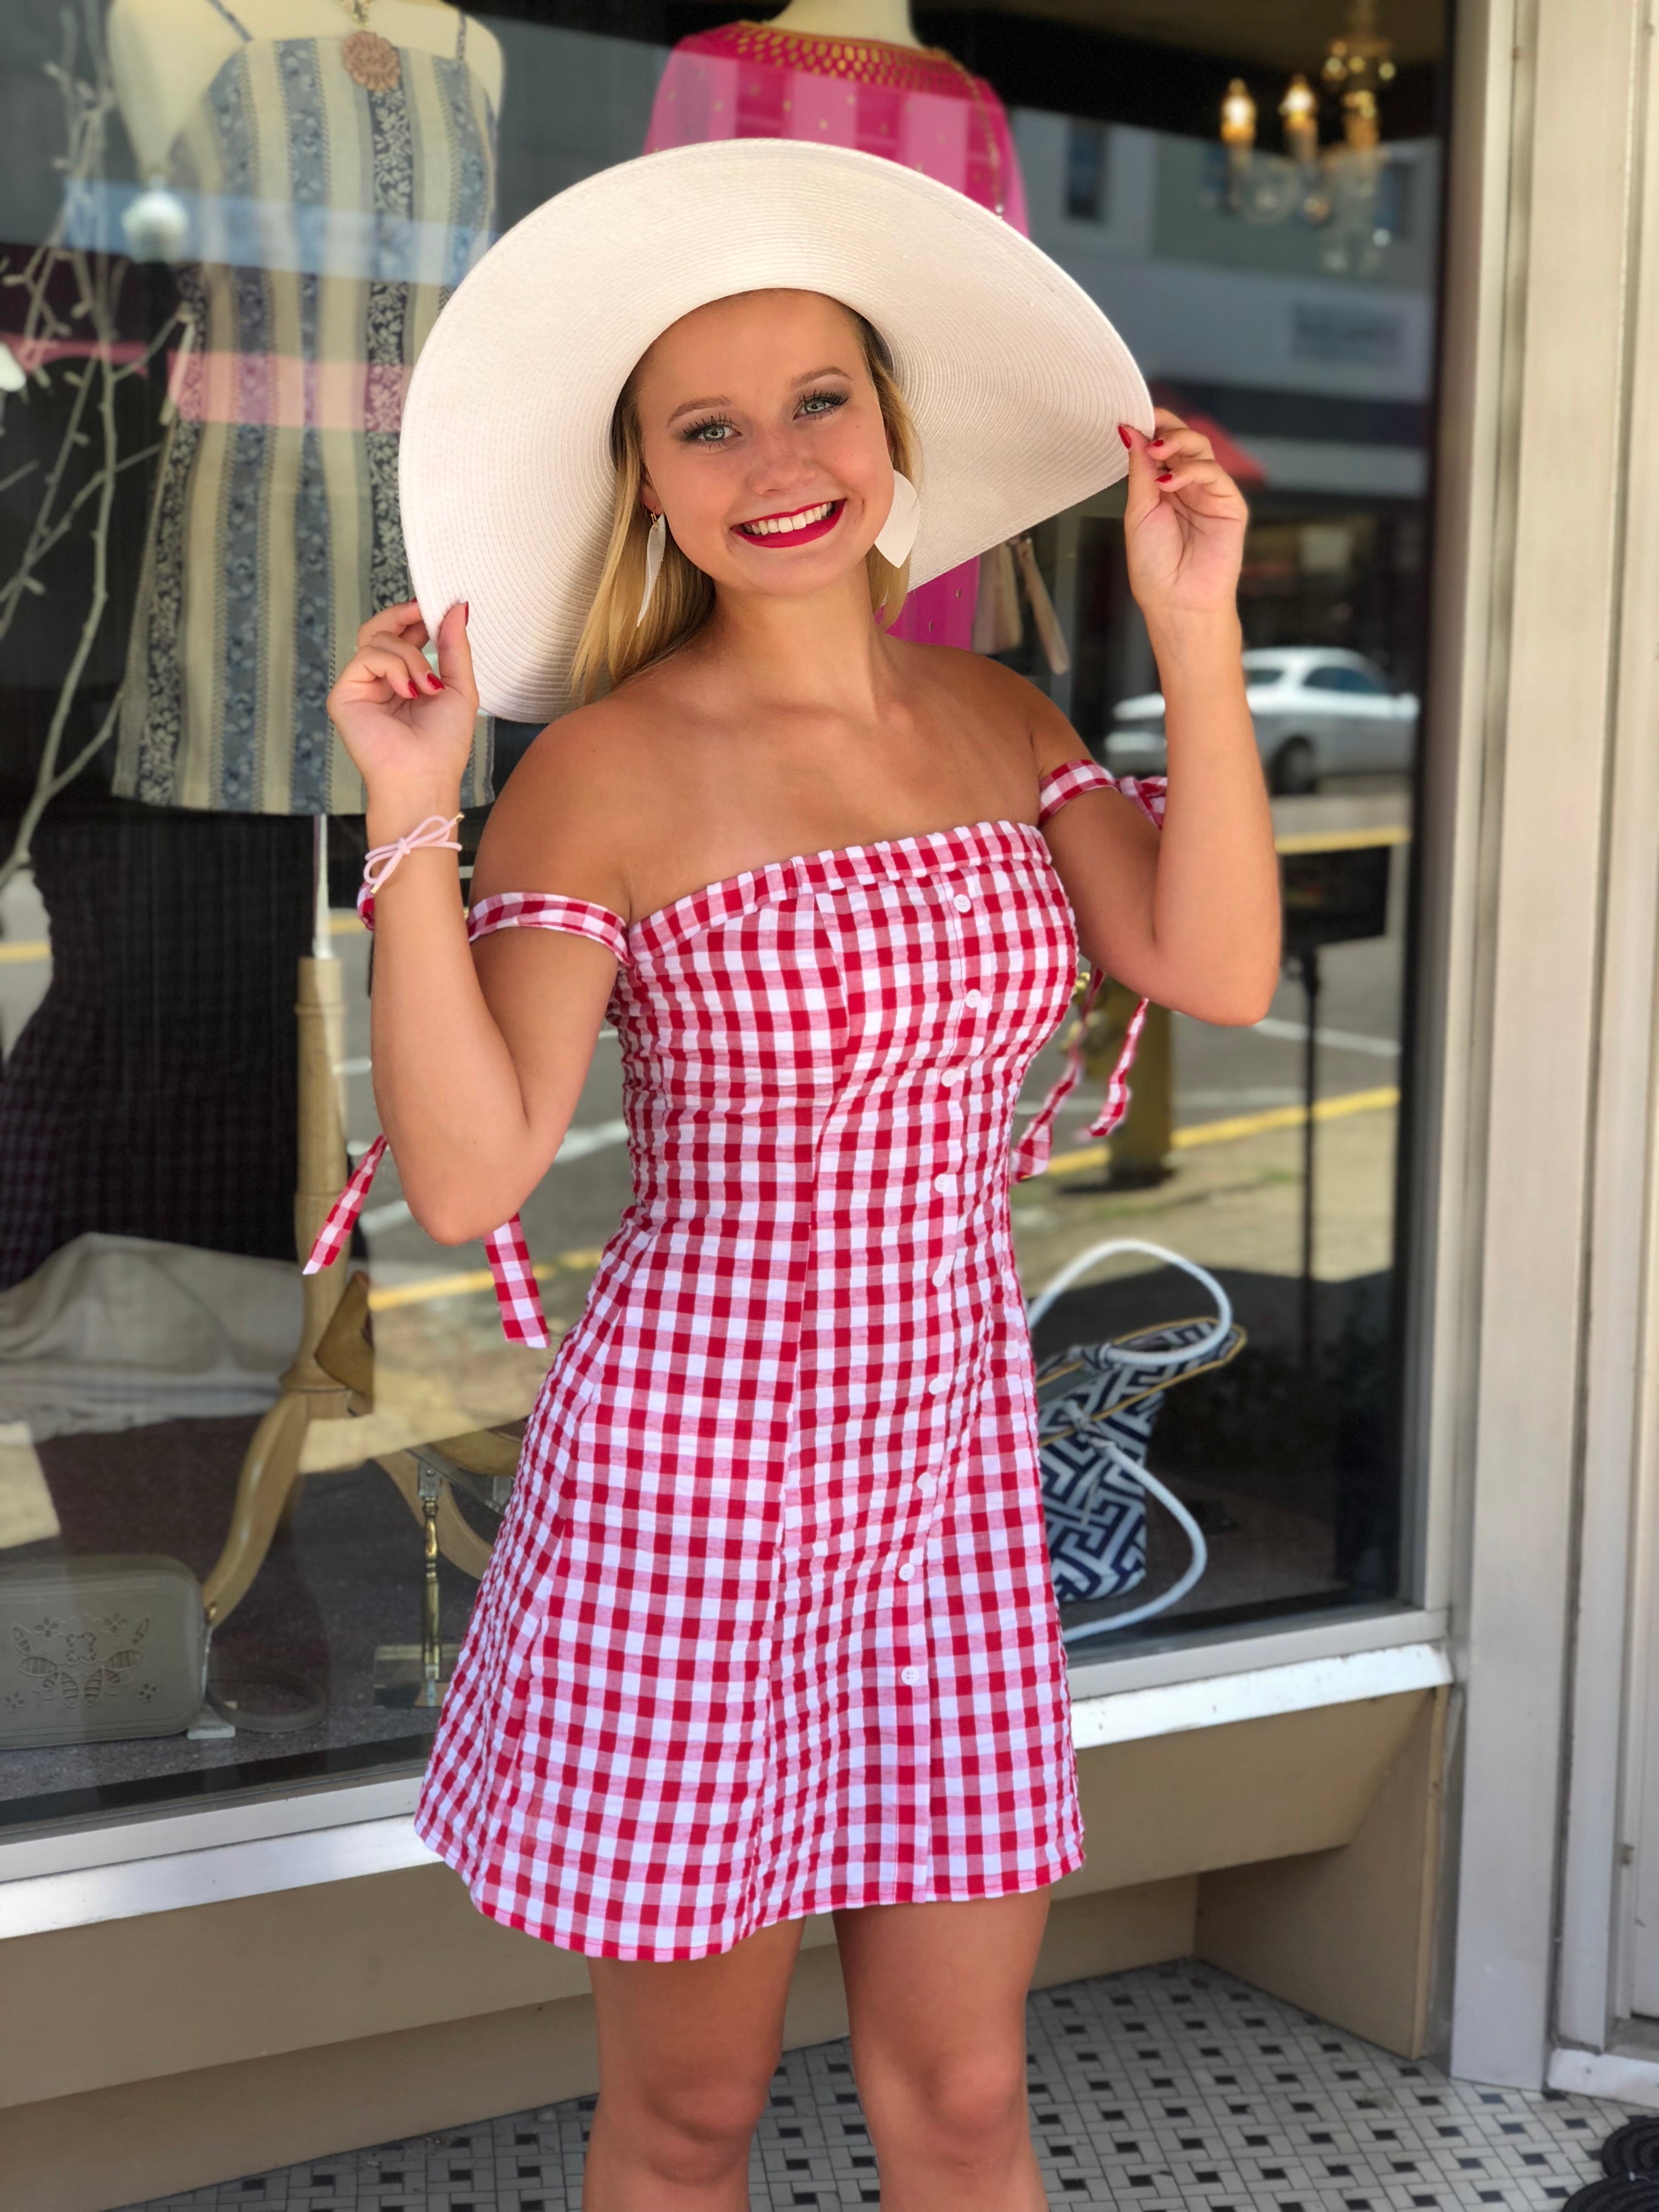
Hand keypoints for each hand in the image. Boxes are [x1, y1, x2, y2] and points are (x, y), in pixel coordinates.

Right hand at [327, 599, 477, 812]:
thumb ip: (455, 647)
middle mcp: (379, 682)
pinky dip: (393, 667)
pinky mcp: (344, 696)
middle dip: (405, 617)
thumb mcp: (459, 688)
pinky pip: (366, 657)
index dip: (416, 617)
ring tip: (427, 686)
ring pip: (376, 639)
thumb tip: (458, 607)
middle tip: (426, 614)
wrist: (425, 779)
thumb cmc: (444, 745)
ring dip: (410, 656)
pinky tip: (409, 690)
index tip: (436, 607)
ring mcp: (360, 688)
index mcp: (404, 680)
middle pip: (380, 628)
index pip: (402, 636)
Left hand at [1118, 408, 1247, 625]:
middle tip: (1149, 431)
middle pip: (1183, 440)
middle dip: (1166, 430)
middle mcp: (1187, 486)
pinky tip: (1170, 483)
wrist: (1177, 603)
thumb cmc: (1155, 567)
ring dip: (1178, 443)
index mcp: (1162, 487)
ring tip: (1158, 452)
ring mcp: (1210, 493)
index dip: (1152, 427)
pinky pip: (1214, 474)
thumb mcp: (1138, 512)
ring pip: (1201, 449)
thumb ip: (1139, 472)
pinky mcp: (1229, 504)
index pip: (1161, 446)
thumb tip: (1130, 433)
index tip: (1134, 416)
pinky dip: (1191, 471)